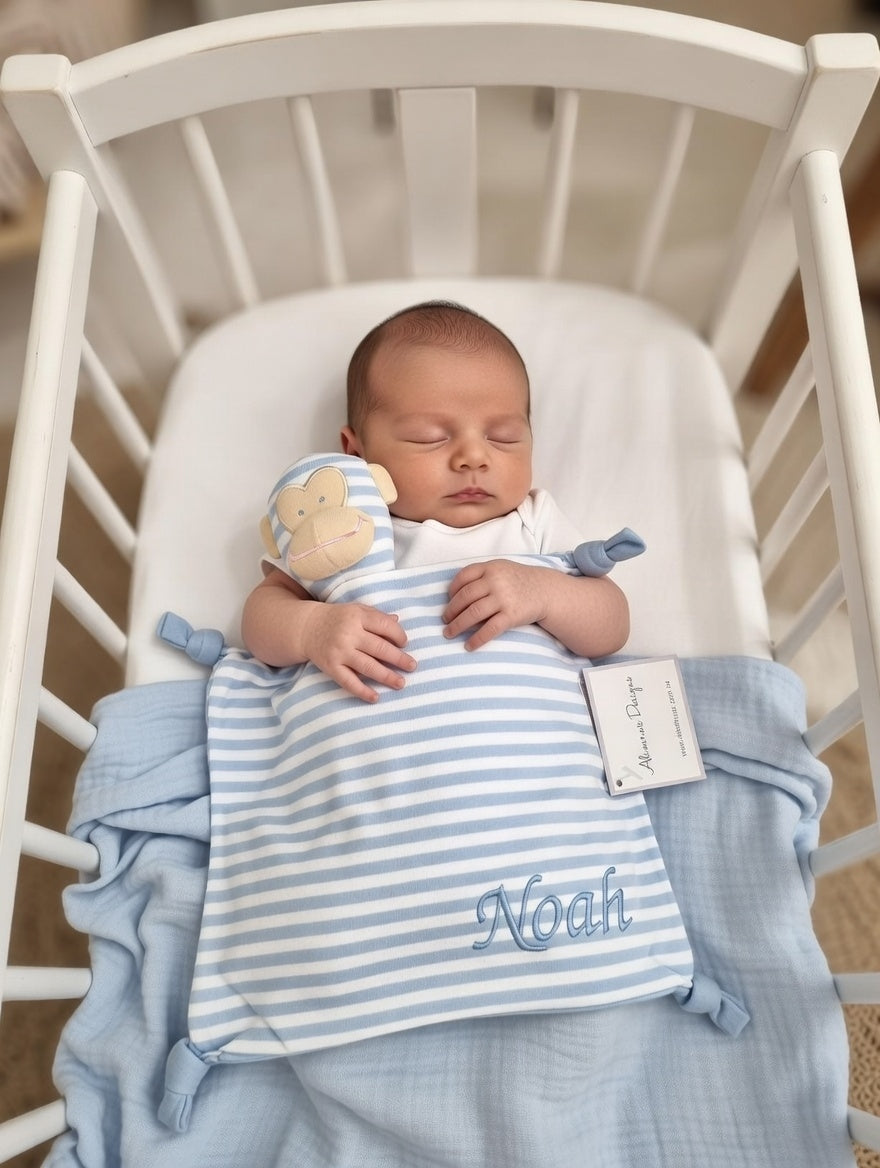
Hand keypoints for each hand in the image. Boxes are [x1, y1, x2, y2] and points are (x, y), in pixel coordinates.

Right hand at [301, 602, 416, 701]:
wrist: (306, 627)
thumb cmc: (338, 618)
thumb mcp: (356, 610)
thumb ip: (376, 616)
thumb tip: (397, 621)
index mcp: (357, 616)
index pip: (385, 626)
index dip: (399, 635)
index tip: (404, 644)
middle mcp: (349, 634)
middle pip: (380, 648)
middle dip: (399, 659)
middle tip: (412, 666)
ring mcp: (339, 652)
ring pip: (368, 667)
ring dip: (387, 676)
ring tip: (400, 683)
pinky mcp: (331, 667)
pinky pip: (349, 682)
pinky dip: (363, 691)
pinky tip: (375, 697)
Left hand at [443, 560, 547, 649]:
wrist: (546, 591)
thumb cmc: (517, 581)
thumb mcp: (500, 569)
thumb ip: (481, 576)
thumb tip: (454, 595)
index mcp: (490, 568)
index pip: (463, 577)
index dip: (452, 590)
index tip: (448, 600)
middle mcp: (495, 582)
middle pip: (465, 597)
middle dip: (451, 611)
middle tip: (445, 621)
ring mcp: (504, 599)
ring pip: (473, 613)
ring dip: (457, 626)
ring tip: (449, 633)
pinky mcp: (511, 615)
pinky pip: (489, 629)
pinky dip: (477, 639)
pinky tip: (469, 646)